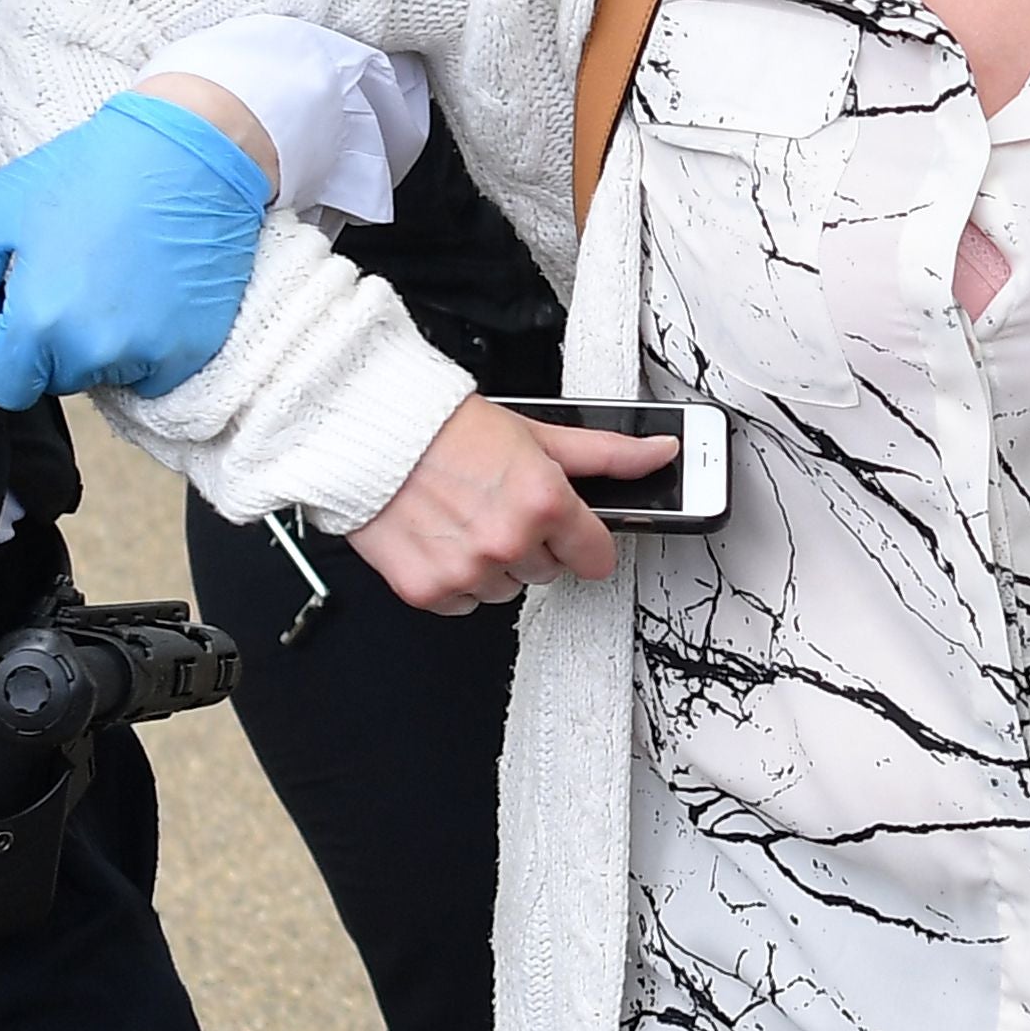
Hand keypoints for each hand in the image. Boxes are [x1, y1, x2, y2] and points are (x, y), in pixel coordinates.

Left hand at [0, 92, 275, 405]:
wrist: (187, 150)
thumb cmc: (90, 170)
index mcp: (39, 320)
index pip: (6, 387)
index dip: (8, 355)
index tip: (24, 318)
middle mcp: (94, 349)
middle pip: (58, 380)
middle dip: (57, 345)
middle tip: (76, 280)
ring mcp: (150, 353)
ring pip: (107, 376)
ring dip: (103, 346)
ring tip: (116, 281)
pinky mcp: (192, 349)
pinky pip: (154, 375)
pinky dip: (148, 348)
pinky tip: (150, 297)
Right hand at [345, 394, 684, 614]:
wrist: (369, 431)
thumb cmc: (447, 428)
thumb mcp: (537, 434)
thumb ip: (606, 454)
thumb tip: (659, 453)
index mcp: (544, 501)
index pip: (597, 555)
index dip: (583, 539)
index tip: (568, 529)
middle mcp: (509, 541)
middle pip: (548, 571)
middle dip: (531, 541)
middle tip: (497, 502)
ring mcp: (468, 570)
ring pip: (506, 588)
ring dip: (492, 561)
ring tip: (464, 515)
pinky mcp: (429, 590)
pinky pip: (463, 602)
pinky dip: (454, 577)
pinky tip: (441, 535)